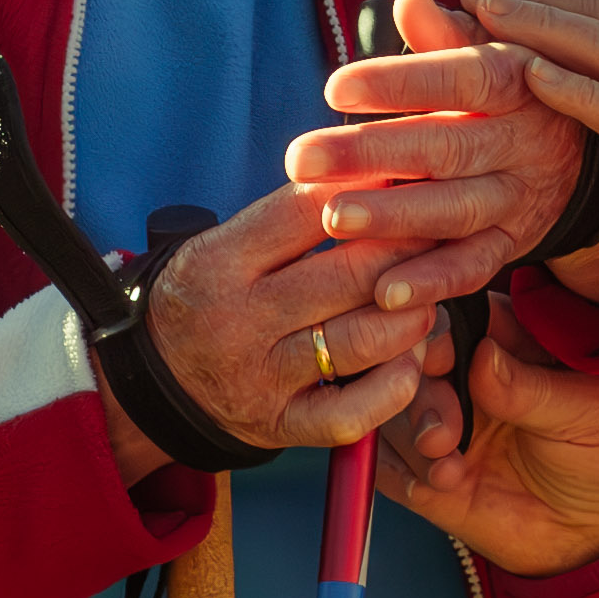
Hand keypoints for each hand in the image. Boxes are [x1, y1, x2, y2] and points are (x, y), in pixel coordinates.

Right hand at [97, 178, 436, 482]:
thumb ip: (291, 213)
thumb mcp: (227, 242)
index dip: (368, 191)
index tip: (409, 179)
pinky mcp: (281, 425)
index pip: (307, 211)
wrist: (156, 380)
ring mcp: (263, 378)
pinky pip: (352, 412)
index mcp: (224, 261)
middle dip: (407, 248)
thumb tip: (375, 171)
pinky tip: (411, 357)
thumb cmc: (212, 293)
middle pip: (347, 275)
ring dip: (412, 314)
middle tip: (442, 230)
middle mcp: (242, 320)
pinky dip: (395, 385)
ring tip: (428, 293)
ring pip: (361, 340)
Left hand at [287, 0, 598, 314]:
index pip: (459, 77)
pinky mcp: (517, 245)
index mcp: (518, 80)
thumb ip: (445, 33)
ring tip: (333, 218)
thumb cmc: (514, 85)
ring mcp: (522, 197)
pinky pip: (475, 268)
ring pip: (457, 210)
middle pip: (446, 147)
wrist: (585, 150)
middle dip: (371, 154)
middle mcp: (524, 141)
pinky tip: (383, 293)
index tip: (333, 87)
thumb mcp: (493, 49)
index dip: (399, 82)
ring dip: (395, 218)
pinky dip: (433, 283)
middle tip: (300, 157)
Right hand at [374, 301, 598, 576]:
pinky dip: (403, 471)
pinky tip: (441, 483)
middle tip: (442, 431)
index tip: (435, 355)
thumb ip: (529, 388)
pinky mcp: (427, 474)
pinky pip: (389, 464)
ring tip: (446, 462)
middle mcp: (465, 378)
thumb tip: (482, 355)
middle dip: (421, 394)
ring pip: (394, 411)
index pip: (458, 319)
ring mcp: (444, 426)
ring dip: (412, 434)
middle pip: (414, 363)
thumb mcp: (585, 413)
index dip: (438, 332)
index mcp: (507, 342)